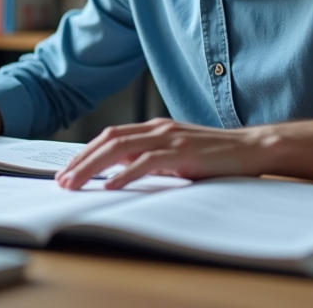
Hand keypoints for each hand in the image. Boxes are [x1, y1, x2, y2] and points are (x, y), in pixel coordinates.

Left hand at [56, 118, 259, 189]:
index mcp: (155, 128)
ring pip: (121, 148)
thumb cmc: (215, 155)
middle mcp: (158, 129)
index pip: (111, 136)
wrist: (251, 148)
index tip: (68, 171)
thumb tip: (121, 172)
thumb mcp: (177, 154)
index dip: (86, 152)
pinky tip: (110, 185)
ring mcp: (170, 139)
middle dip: (81, 161)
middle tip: (62, 180)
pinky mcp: (183, 153)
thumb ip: (151, 158)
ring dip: (93, 167)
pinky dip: (125, 174)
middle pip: (109, 140)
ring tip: (75, 184)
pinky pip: (147, 162)